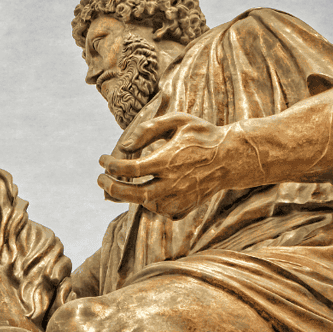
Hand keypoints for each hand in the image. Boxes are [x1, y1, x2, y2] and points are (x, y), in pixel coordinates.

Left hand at [97, 113, 237, 218]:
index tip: (102, 159)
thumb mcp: (178, 120)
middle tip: (100, 179)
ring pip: (145, 205)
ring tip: (119, 183)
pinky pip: (159, 210)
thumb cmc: (202, 135)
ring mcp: (180, 199)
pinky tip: (144, 190)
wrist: (232, 157)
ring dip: (128, 195)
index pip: (130, 168)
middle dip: (112, 188)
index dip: (111, 165)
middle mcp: (174, 183)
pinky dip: (147, 203)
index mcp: (169, 161)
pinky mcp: (185, 208)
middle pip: (133, 194)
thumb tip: (124, 146)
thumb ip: (149, 129)